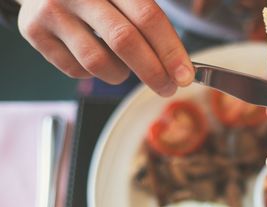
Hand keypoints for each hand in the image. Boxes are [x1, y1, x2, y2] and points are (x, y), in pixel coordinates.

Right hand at [17, 0, 194, 95]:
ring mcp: (53, 10)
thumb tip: (181, 67)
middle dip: (153, 72)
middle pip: (124, 41)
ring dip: (120, 74)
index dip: (170, 50)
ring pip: (98, 62)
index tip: (185, 76)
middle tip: (167, 87)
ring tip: (124, 67)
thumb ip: (151, 21)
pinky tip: (95, 57)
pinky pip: (75, 69)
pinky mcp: (33, 30)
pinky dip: (93, 74)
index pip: (148, 17)